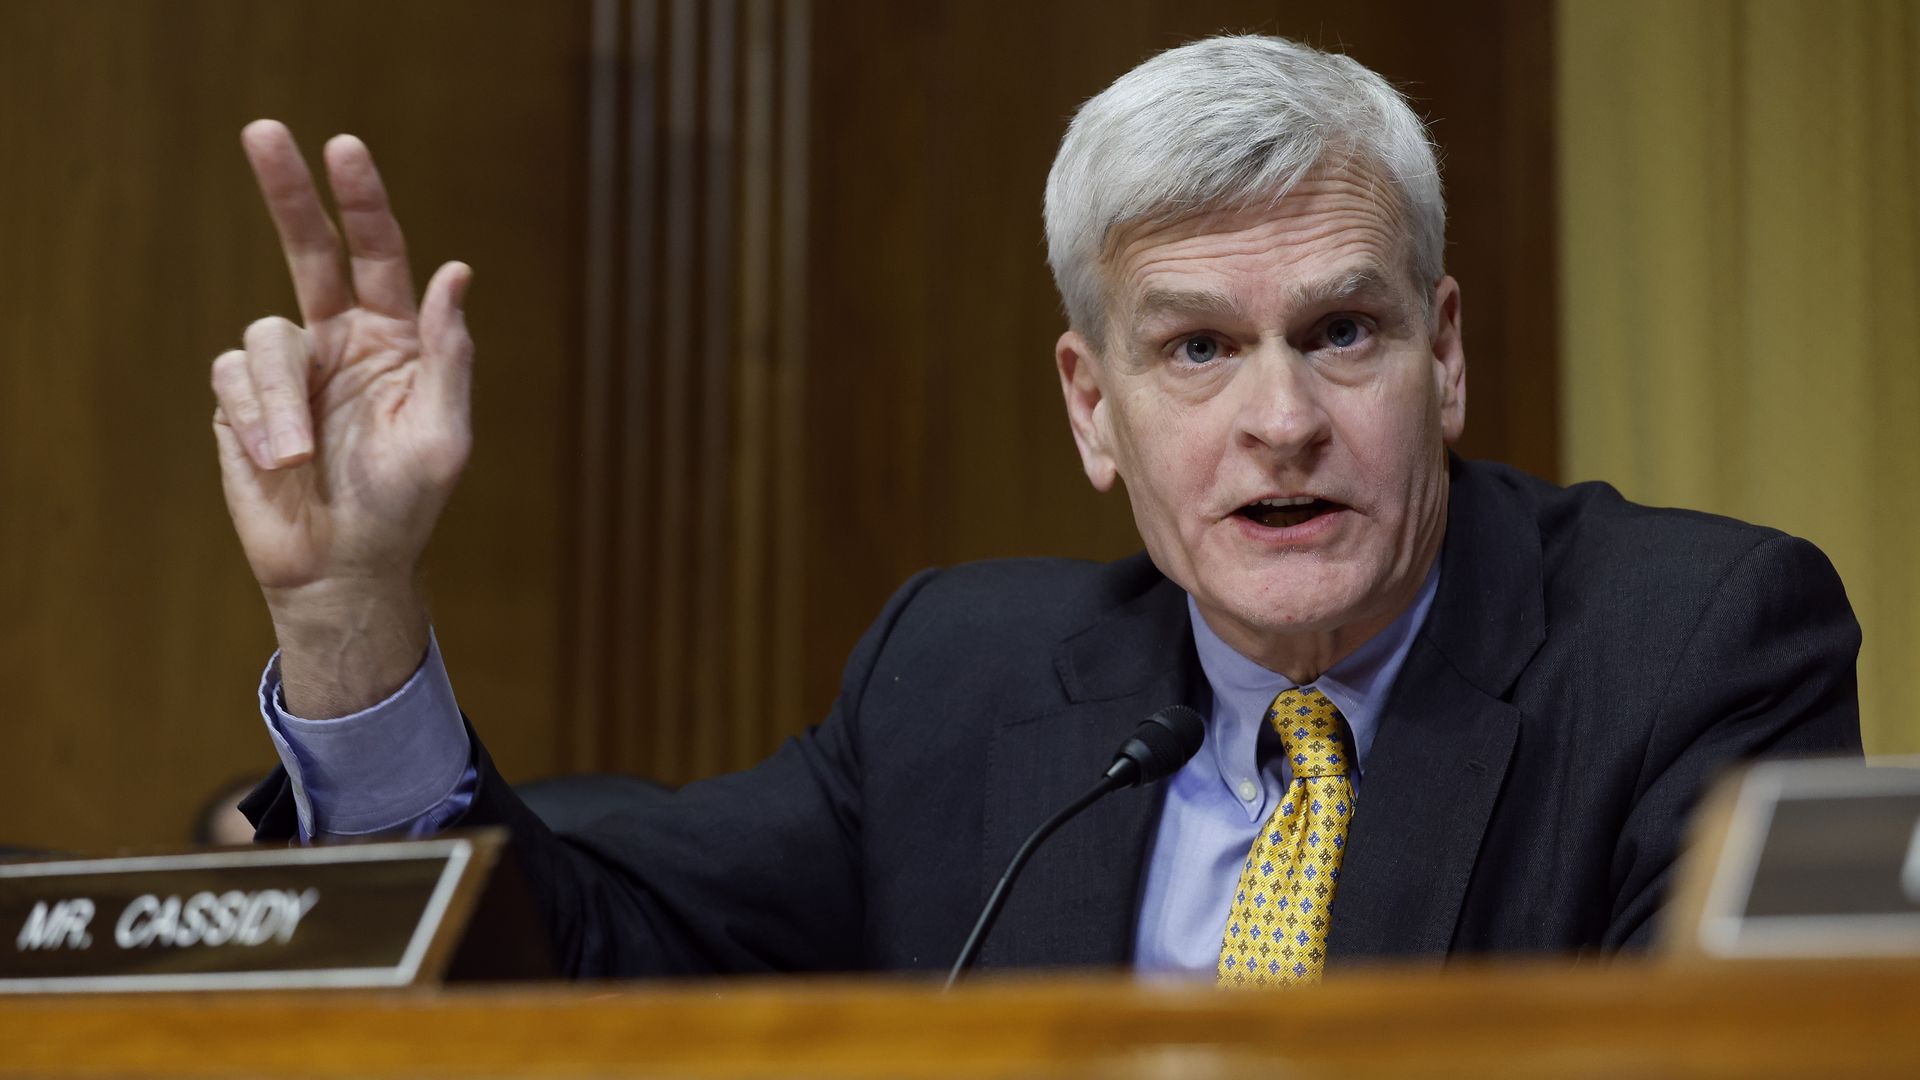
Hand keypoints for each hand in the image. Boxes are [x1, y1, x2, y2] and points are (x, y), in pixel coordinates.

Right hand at [210, 120, 472, 715]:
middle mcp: (341, 340)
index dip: (362, 202)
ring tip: (293, 454)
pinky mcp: (243, 400)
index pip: (379, 255)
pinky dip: (254, 418)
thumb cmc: (404, 505)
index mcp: (397, 340)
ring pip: (266, 336)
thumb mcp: (443, 435)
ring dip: (280, 397)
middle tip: (264, 131)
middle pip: (309, 248)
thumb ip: (448, 354)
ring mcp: (291, 369)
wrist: (342, 566)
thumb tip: (456, 270)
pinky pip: (234, 379)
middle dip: (286, 191)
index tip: (344, 149)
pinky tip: (273, 459)